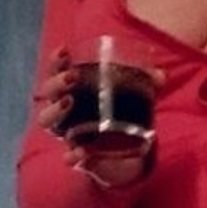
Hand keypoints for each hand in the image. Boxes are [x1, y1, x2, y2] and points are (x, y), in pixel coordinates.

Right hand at [36, 49, 163, 187]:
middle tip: (72, 77)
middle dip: (56, 82)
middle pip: (48, 93)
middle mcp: (64, 110)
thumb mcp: (134, 98)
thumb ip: (146, 85)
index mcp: (73, 90)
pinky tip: (79, 151)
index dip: (56, 61)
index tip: (64, 51)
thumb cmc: (120, 117)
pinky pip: (67, 156)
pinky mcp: (76, 155)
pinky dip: (71, 154)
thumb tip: (160, 75)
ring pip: (47, 120)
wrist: (124, 155)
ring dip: (54, 110)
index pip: (57, 71)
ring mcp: (67, 132)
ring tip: (69, 102)